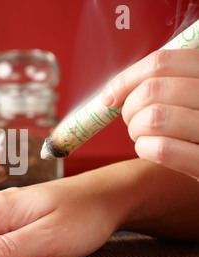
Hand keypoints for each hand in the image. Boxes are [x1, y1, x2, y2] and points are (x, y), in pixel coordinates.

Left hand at [102, 49, 198, 180]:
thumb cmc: (194, 128)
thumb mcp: (188, 96)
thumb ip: (163, 85)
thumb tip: (111, 95)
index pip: (161, 62)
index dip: (126, 80)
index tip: (110, 98)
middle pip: (152, 90)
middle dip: (129, 109)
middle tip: (131, 121)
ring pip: (153, 118)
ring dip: (136, 130)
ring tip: (143, 137)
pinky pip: (162, 149)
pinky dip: (144, 149)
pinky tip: (149, 150)